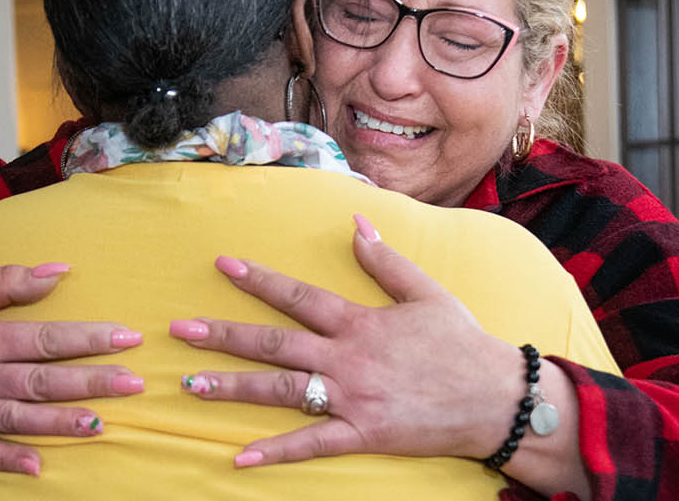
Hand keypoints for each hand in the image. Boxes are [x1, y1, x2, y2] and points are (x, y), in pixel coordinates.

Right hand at [0, 263, 143, 475]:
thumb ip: (10, 280)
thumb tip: (60, 271)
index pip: (45, 338)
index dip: (89, 337)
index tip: (128, 337)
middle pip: (41, 380)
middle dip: (91, 381)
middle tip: (134, 383)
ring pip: (19, 417)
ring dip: (61, 422)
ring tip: (101, 422)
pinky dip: (7, 459)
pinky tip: (38, 465)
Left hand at [173, 216, 528, 464]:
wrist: (497, 398)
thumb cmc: (463, 344)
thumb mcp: (426, 292)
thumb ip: (385, 260)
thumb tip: (355, 222)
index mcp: (359, 321)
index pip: (298, 295)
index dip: (258, 279)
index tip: (223, 265)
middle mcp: (348, 357)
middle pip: (274, 343)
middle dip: (224, 335)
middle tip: (181, 331)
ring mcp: (353, 398)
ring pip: (281, 391)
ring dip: (233, 388)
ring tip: (190, 385)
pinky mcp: (363, 434)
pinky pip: (312, 444)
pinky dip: (275, 452)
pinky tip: (239, 457)